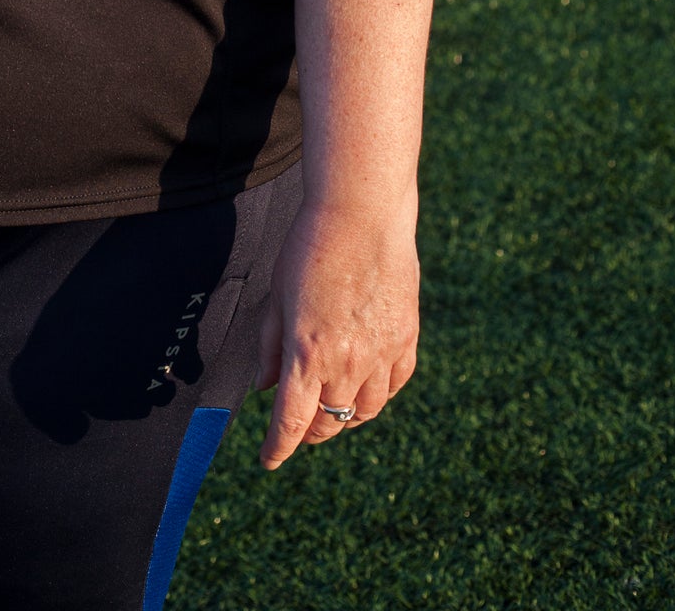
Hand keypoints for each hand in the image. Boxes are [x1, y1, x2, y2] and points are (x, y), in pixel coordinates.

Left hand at [255, 196, 419, 468]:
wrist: (362, 213)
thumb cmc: (311, 246)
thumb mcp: (277, 294)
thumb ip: (271, 345)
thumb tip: (267, 386)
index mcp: (308, 354)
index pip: (291, 423)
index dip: (277, 448)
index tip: (268, 459)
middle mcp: (348, 363)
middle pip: (329, 422)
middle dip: (310, 431)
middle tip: (299, 426)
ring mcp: (382, 354)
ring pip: (365, 412)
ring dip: (345, 417)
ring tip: (333, 407)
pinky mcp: (407, 339)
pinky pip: (394, 385)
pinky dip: (378, 394)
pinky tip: (366, 386)